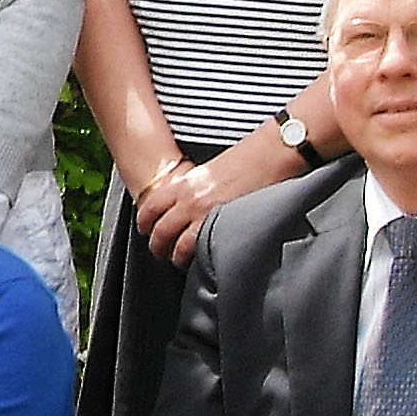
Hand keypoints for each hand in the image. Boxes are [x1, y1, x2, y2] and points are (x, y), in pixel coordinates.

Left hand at [137, 130, 304, 265]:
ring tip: (182, 262)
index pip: (149, 208)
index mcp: (183, 184)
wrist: (271, 153)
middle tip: (162, 253)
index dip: (144, 223)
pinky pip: (201, 249)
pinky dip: (197, 259)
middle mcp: (189, 199)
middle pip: (160, 232)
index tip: (147, 230)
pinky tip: (202, 261)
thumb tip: (184, 206)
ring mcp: (206, 213)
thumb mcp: (208, 170)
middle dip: (158, 247)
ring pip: (178, 246)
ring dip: (176, 257)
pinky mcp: (225, 223)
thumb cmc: (247, 158)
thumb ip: (192, 189)